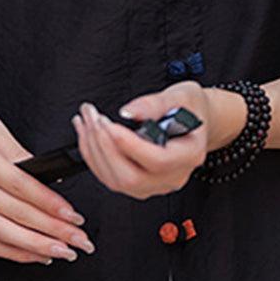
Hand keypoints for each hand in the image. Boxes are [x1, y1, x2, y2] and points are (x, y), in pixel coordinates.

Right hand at [0, 109, 94, 263]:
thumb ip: (16, 150)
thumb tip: (45, 175)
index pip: (19, 185)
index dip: (49, 203)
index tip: (73, 214)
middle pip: (15, 213)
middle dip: (53, 230)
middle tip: (81, 240)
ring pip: (3, 234)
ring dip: (37, 247)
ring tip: (65, 252)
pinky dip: (14, 253)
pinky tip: (37, 255)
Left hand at [70, 81, 247, 199]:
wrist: (194, 119)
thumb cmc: (190, 108)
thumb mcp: (180, 96)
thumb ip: (154, 104)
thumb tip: (127, 112)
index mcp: (190, 155)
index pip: (158, 161)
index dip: (130, 146)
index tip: (109, 124)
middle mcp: (173, 176)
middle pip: (132, 178)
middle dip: (105, 148)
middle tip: (92, 118)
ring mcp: (155, 184)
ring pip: (116, 181)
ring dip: (94, 151)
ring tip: (85, 121)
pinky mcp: (139, 184)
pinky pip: (111, 177)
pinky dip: (94, 156)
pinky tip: (87, 134)